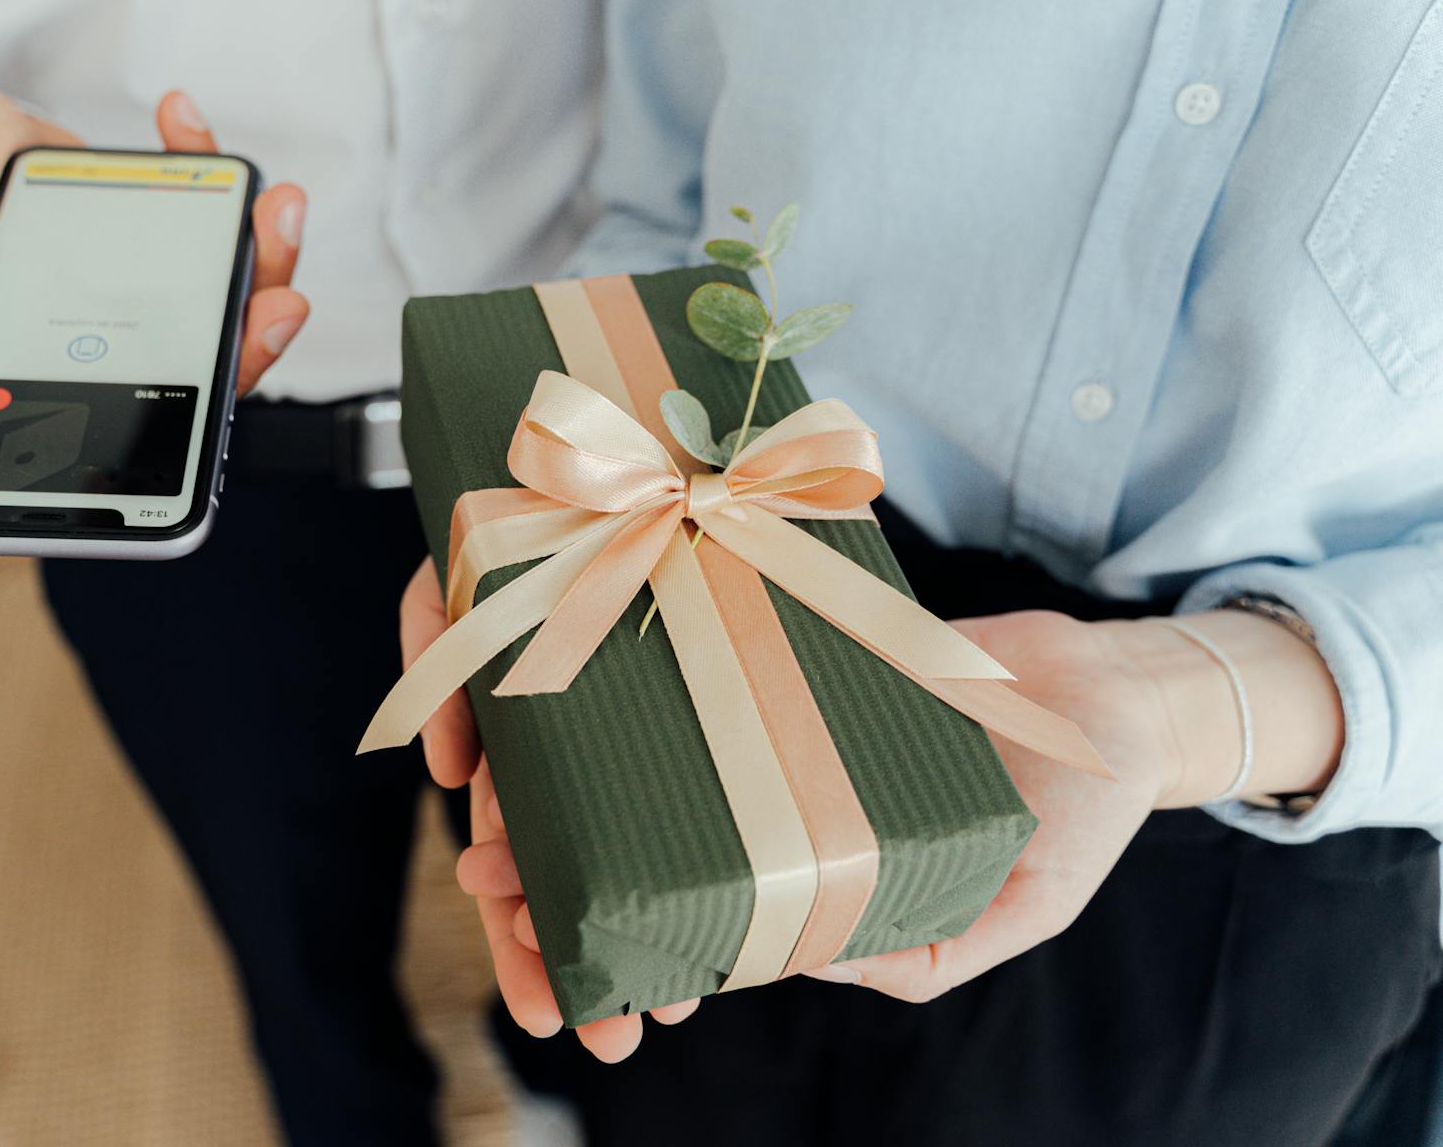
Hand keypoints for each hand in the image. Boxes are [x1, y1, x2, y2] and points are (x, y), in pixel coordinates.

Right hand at [0, 76, 308, 387]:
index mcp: (28, 339)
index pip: (105, 398)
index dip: (169, 407)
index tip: (218, 364)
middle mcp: (92, 321)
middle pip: (185, 354)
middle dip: (245, 331)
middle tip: (278, 298)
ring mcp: (130, 277)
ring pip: (213, 291)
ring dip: (258, 255)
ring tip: (273, 205)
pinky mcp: (153, 228)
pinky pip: (202, 212)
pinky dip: (206, 168)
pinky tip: (182, 121)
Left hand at [401, 569, 1175, 1048]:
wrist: (1117, 694)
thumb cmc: (1077, 823)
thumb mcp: (1009, 914)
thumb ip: (917, 954)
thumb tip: (803, 962)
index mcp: (817, 879)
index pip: (696, 924)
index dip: (622, 948)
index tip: (542, 956)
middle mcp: (780, 799)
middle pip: (650, 837)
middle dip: (563, 864)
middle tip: (484, 872)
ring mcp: (776, 717)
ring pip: (654, 749)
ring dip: (572, 775)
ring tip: (495, 789)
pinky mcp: (789, 640)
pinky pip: (705, 652)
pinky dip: (643, 667)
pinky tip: (574, 679)